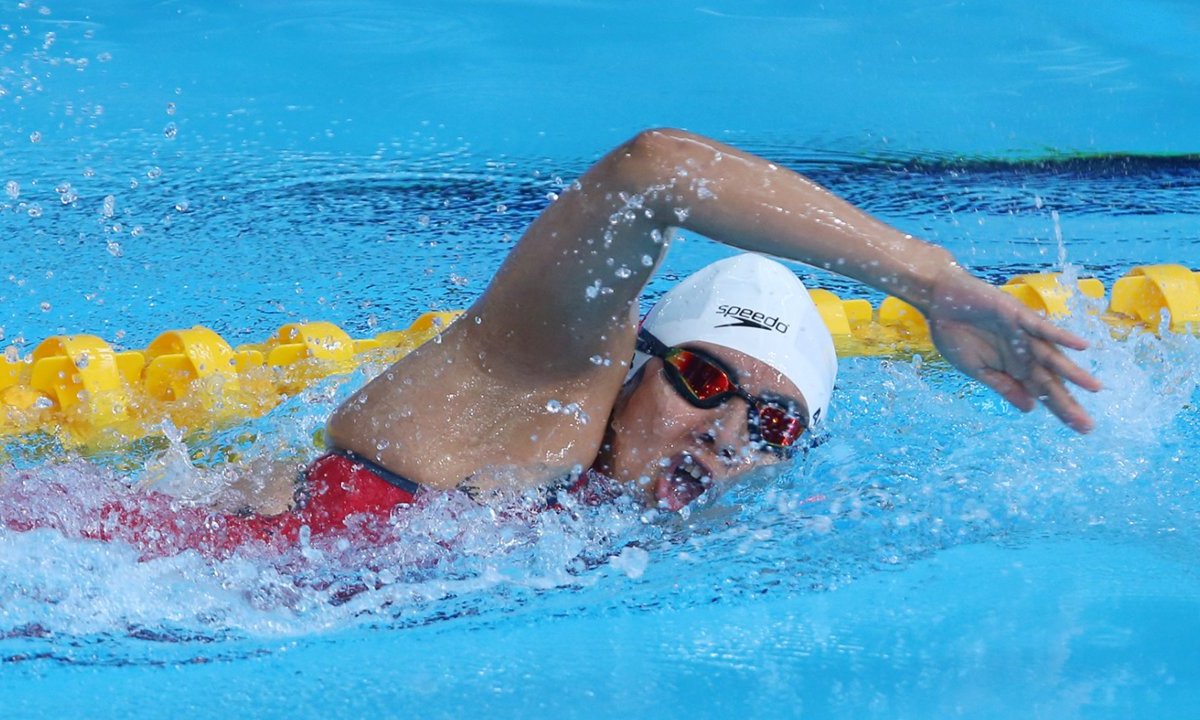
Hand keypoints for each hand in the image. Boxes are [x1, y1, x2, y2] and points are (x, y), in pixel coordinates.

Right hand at [923, 267, 1102, 432]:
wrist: (939, 300)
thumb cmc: (954, 332)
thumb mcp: (975, 368)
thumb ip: (1002, 385)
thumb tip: (1030, 409)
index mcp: (1012, 367)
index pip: (1041, 392)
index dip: (1060, 409)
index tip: (1079, 429)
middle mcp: (1023, 353)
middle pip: (1051, 380)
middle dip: (1068, 402)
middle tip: (1087, 425)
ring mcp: (1023, 334)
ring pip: (1051, 356)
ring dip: (1072, 372)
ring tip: (1093, 388)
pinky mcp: (1017, 315)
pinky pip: (1042, 327)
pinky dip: (1060, 336)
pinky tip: (1081, 346)